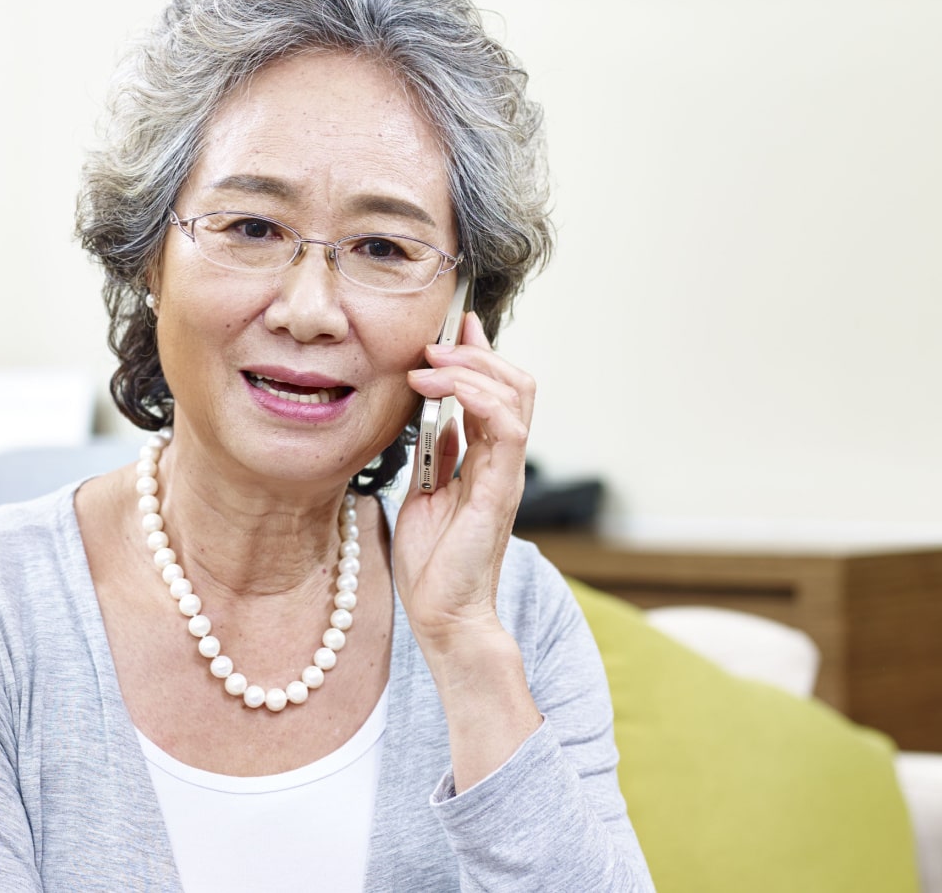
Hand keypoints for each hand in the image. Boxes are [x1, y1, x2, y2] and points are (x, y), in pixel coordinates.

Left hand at [395, 311, 534, 652]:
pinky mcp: (500, 490)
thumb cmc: (434, 565)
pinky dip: (478, 398)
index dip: (480, 353)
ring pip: (515, 395)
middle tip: (434, 344)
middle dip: (475, 352)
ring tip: (429, 365)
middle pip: (515, 383)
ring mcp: (505, 474)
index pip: (498, 391)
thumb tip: (438, 421)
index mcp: (487, 460)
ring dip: (470, 369)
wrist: (442, 616)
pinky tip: (443, 394)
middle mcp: (503, 461)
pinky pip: (507, 428)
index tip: (454, 325)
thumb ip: (440, 457)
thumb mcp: (426, 493)